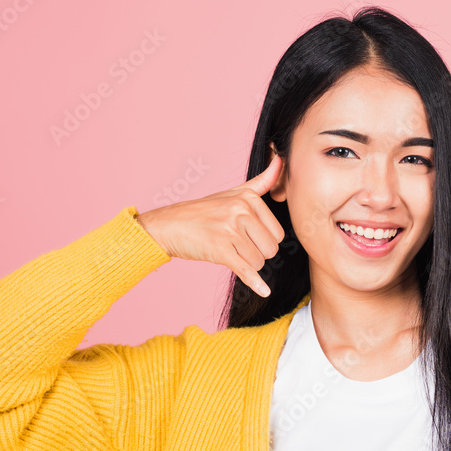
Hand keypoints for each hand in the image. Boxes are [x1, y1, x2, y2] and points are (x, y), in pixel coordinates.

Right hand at [136, 153, 285, 296]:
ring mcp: (230, 230)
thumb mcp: (233, 193)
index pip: (278, 233)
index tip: (248, 237)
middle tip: (238, 247)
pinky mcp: (220, 250)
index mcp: (248, 198)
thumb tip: (281, 159)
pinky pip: (246, 270)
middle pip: (271, 249)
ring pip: (259, 262)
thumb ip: (260, 182)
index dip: (265, 241)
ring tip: (230, 252)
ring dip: (247, 264)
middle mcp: (240, 211)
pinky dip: (256, 283)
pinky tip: (264, 291)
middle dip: (258, 254)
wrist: (169, 225)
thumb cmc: (204, 211)